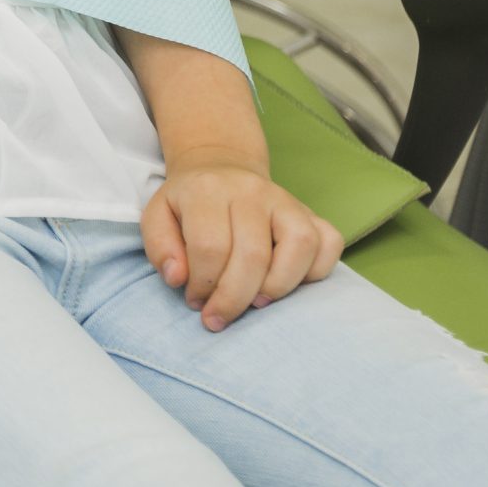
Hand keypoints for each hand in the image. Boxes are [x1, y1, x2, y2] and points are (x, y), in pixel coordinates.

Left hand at [142, 153, 343, 331]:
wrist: (220, 169)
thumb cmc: (189, 204)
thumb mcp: (158, 217)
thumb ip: (160, 248)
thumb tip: (178, 278)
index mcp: (208, 191)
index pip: (211, 247)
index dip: (203, 285)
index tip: (195, 302)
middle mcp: (252, 191)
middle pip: (253, 254)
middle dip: (234, 299)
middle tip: (219, 318)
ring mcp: (286, 200)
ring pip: (300, 245)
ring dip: (278, 286)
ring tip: (256, 304)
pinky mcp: (311, 213)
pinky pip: (329, 243)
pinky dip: (316, 271)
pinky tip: (288, 284)